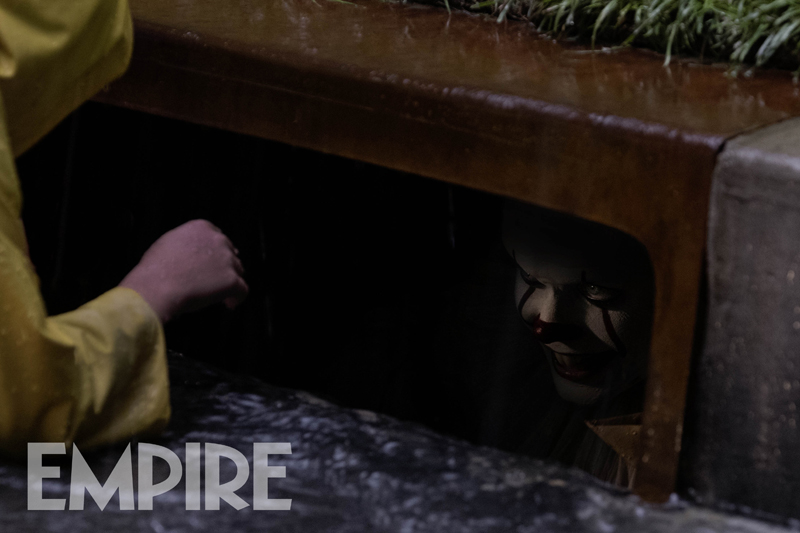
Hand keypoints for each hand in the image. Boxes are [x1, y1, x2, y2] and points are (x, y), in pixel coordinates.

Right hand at [119, 220, 247, 322]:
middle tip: (214, 280)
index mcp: (201, 228)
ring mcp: (227, 260)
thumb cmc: (156, 268)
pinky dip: (237, 298)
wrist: (157, 286)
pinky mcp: (232, 279)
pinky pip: (242, 290)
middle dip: (224, 266)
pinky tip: (229, 304)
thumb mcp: (168, 242)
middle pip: (230, 253)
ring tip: (218, 294)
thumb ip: (187, 243)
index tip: (212, 263)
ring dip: (229, 281)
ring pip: (237, 271)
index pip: (218, 238)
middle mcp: (218, 240)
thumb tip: (193, 253)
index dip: (216, 253)